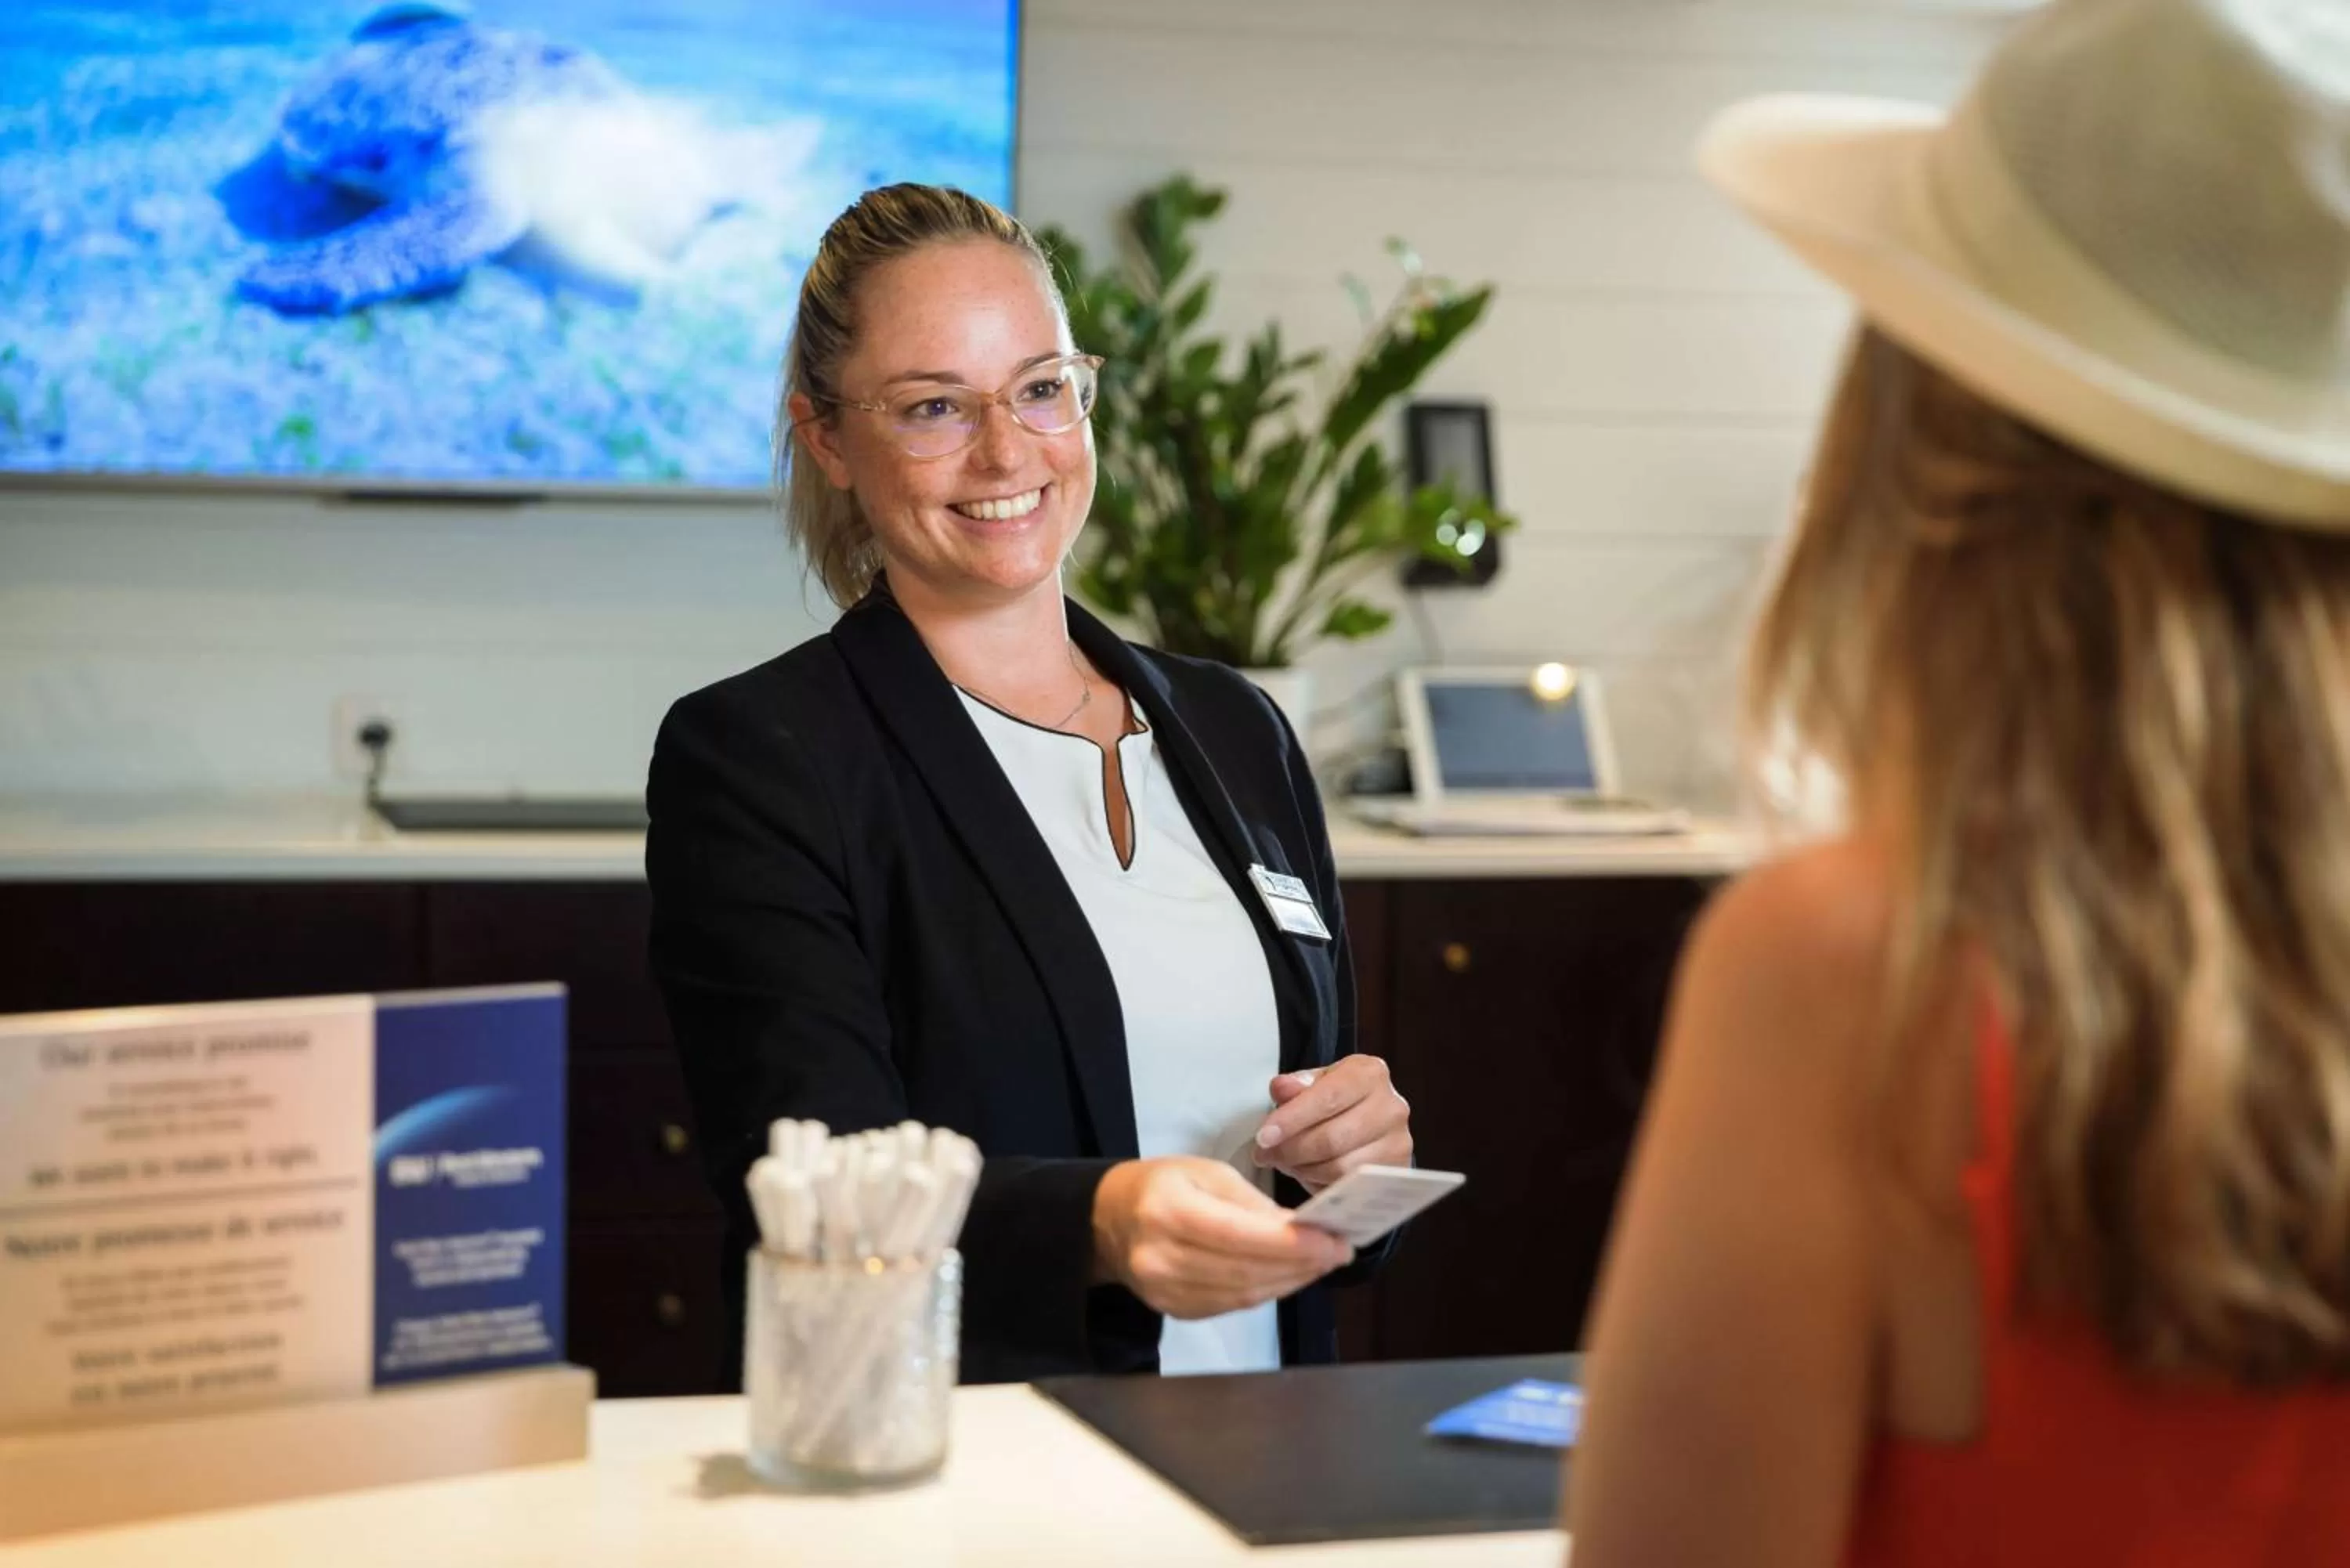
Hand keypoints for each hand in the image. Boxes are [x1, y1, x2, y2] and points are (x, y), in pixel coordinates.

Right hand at [1091, 1156, 1354, 1319]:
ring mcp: (1164, 1291)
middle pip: (1244, 1271)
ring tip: (1322, 1264)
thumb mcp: (1207, 1172)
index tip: (1334, 1241)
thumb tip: (1304, 1229)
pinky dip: (1267, 1292)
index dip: (1290, 1244)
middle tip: (1340, 1252)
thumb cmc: (1163, 1185)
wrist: (1110, 1220)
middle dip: (1301, 1264)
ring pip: (1243, 1296)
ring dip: (1290, 1281)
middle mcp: (1160, 1257)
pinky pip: (1231, 1306)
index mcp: (1167, 1210)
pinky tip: (1289, 1276)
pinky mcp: (1173, 1310)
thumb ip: (1253, 1204)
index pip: (1237, 1235)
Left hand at [1251, 1054, 1412, 1191]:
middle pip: (1332, 1138)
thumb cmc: (1336, 1101)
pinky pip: (1349, 1186)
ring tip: (1284, 1162)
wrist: (1369, 1124)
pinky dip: (1320, 1182)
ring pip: (1339, 1167)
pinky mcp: (1395, 1172)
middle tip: (1265, 1155)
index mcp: (1369, 1073)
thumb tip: (1282, 1088)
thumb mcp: (1314, 1085)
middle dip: (1291, 1150)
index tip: (1263, 1137)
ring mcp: (1398, 1142)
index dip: (1292, 1120)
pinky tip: (1306, 1172)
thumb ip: (1296, 1086)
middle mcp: (1392, 1106)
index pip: (1328, 1097)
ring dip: (1302, 1169)